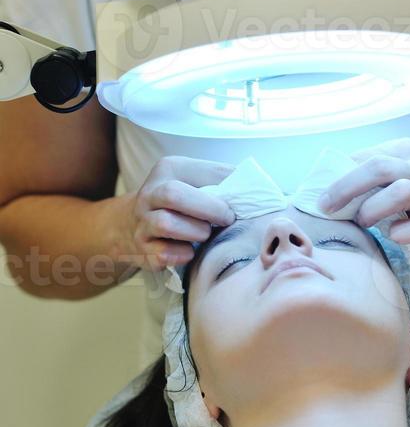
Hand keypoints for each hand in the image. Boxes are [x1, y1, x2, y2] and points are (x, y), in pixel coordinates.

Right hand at [119, 156, 235, 270]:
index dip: (222, 192)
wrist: (130, 225)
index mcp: (168, 170)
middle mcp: (150, 193)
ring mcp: (142, 222)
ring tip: (204, 235)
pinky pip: (162, 254)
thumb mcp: (197, 181)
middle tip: (225, 220)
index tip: (235, 208)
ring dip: (194, 233)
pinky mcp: (141, 248)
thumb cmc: (181, 203)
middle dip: (207, 210)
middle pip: (174, 195)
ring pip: (165, 224)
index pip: (198, 174)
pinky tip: (189, 253)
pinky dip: (181, 255)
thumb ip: (225, 180)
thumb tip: (262, 189)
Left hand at [319, 138, 409, 259]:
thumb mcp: (394, 175)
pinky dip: (402, 232)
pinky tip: (392, 236)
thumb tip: (323, 182)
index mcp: (407, 152)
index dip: (341, 176)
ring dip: (373, 208)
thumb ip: (365, 174)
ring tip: (362, 221)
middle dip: (347, 187)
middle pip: (381, 168)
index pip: (368, 156)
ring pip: (403, 192)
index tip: (323, 195)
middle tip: (327, 207)